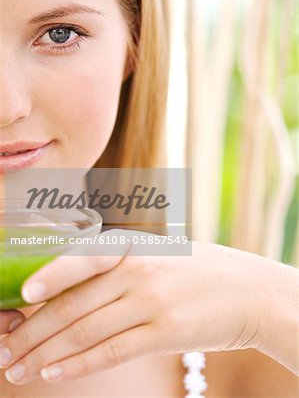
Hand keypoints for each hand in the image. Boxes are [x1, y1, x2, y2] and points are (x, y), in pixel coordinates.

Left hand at [0, 230, 265, 384]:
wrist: (247, 289)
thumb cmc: (195, 270)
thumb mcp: (157, 254)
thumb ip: (115, 266)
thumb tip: (66, 287)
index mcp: (131, 246)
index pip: (80, 260)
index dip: (48, 277)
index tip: (18, 301)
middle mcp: (138, 270)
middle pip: (74, 303)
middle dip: (33, 330)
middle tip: (5, 350)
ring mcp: (152, 301)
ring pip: (86, 331)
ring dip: (46, 354)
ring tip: (17, 369)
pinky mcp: (165, 332)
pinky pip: (112, 350)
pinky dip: (79, 364)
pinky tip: (54, 374)